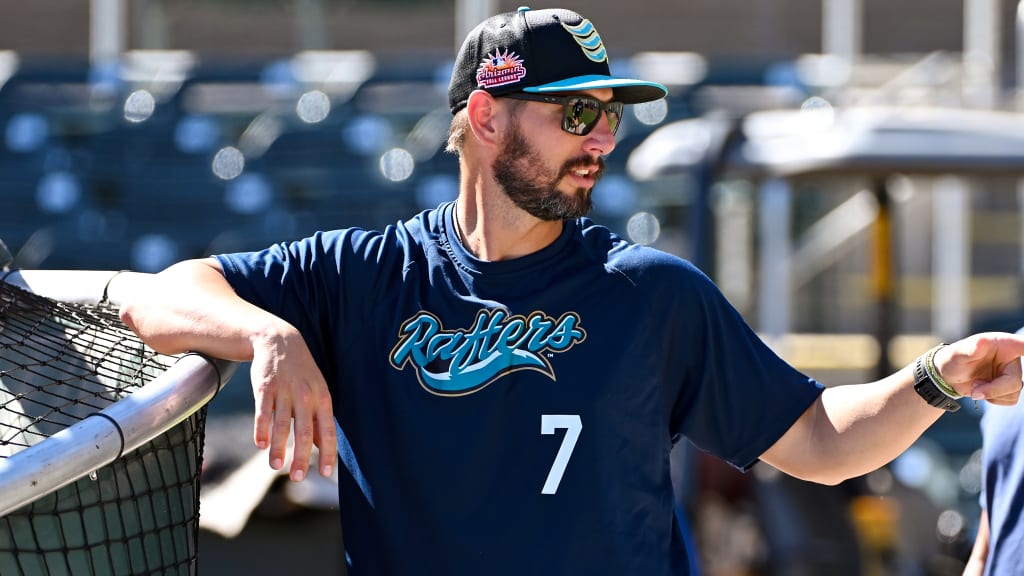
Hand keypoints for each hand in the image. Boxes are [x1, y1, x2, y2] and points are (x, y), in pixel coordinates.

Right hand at [249, 324, 336, 480]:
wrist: (279, 340)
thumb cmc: (302, 372)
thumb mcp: (317, 391)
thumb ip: (318, 418)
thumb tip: (320, 447)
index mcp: (322, 398)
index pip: (328, 431)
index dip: (327, 453)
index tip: (326, 473)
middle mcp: (305, 396)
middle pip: (304, 432)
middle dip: (301, 457)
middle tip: (297, 478)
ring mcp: (284, 391)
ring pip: (281, 425)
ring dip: (278, 448)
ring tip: (276, 466)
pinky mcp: (265, 388)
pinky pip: (263, 413)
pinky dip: (261, 430)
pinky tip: (260, 445)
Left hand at [936, 332, 1023, 405]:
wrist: (949, 375)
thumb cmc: (953, 359)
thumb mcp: (958, 353)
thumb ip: (970, 349)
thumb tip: (980, 342)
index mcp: (1004, 344)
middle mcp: (1012, 358)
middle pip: (1016, 381)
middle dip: (994, 390)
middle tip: (975, 391)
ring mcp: (1011, 373)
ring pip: (1013, 392)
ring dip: (992, 395)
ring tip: (976, 388)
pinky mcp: (1008, 386)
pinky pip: (1009, 400)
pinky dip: (994, 400)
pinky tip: (983, 392)